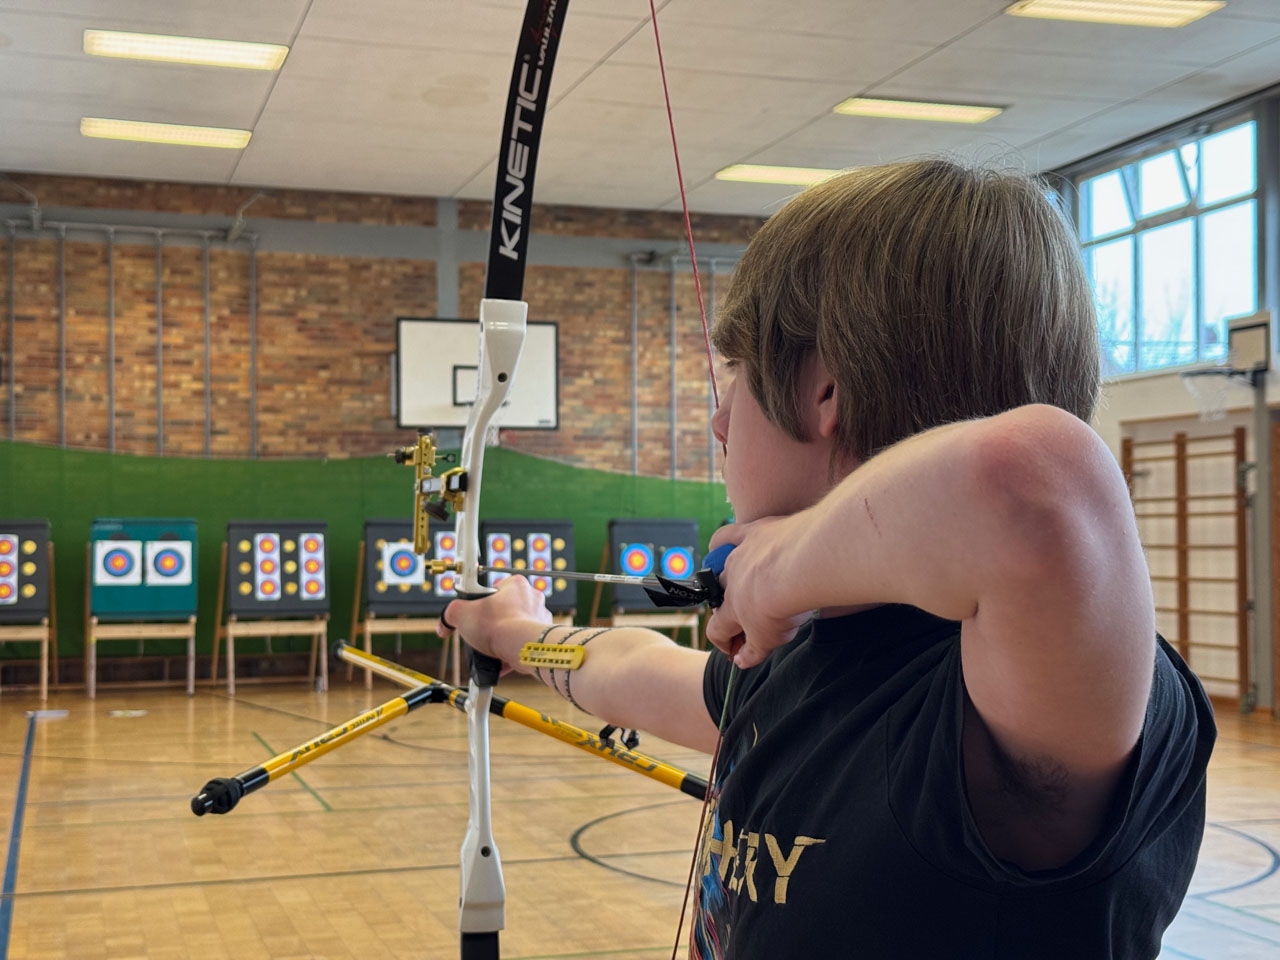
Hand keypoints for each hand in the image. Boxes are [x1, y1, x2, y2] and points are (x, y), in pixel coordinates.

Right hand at [437, 576, 553, 672]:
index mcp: (516, 584)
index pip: (494, 589)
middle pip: (505, 610)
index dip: (481, 603)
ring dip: (503, 639)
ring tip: (491, 649)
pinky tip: (501, 661)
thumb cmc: (498, 625)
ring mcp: (540, 618)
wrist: (522, 647)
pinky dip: (512, 652)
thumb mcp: (461, 613)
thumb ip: (450, 613)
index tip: (475, 614)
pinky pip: (523, 644)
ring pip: (515, 628)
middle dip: (493, 623)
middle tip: (482, 633)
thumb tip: (445, 624)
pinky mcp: (543, 637)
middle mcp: (532, 598)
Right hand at [704, 516, 811, 667]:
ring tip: (749, 585)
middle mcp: (729, 582)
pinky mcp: (753, 534)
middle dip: (731, 610)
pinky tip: (719, 545)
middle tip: (751, 619)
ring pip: (725, 568)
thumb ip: (752, 652)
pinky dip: (720, 540)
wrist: (797, 569)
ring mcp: (739, 556)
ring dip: (733, 579)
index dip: (723, 642)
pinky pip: (727, 535)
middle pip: (722, 598)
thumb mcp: (770, 640)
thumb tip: (739, 662)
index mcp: (732, 610)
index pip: (716, 630)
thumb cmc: (783, 606)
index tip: (734, 651)